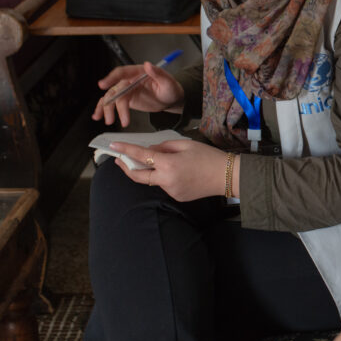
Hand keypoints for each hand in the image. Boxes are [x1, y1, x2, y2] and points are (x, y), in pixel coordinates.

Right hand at [93, 62, 184, 126]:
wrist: (170, 99)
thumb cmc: (171, 89)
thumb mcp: (168, 82)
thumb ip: (158, 74)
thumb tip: (148, 65)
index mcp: (138, 72)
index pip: (122, 72)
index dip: (111, 78)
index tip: (103, 84)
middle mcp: (130, 80)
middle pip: (115, 89)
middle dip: (111, 103)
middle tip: (111, 116)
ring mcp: (126, 90)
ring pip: (112, 98)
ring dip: (107, 109)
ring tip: (109, 120)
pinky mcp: (126, 99)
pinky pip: (112, 103)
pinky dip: (104, 109)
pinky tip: (99, 116)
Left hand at [108, 139, 230, 201]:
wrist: (227, 176)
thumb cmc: (208, 157)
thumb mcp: (186, 144)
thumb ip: (164, 146)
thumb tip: (150, 150)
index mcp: (168, 164)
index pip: (141, 156)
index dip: (125, 150)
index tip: (114, 146)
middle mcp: (166, 180)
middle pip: (138, 176)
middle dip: (126, 167)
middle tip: (119, 159)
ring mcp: (171, 191)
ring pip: (153, 180)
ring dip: (150, 171)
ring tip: (160, 161)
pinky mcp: (177, 196)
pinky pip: (164, 185)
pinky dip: (164, 177)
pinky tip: (177, 171)